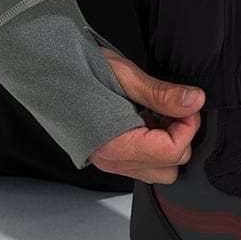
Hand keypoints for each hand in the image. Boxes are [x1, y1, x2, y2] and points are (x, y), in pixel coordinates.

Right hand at [88, 48, 204, 182]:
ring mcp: (110, 161)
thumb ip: (161, 94)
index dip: (187, 127)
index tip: (186, 104)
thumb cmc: (78, 69)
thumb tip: (195, 101)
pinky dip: (153, 143)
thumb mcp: (124, 75)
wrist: (46, 70)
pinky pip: (143, 162)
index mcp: (115, 145)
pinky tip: (144, 116)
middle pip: (169, 168)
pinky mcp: (110, 155)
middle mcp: (112, 160)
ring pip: (158, 170)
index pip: (171, 152)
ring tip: (155, 112)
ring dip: (166, 142)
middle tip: (172, 107)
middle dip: (179, 137)